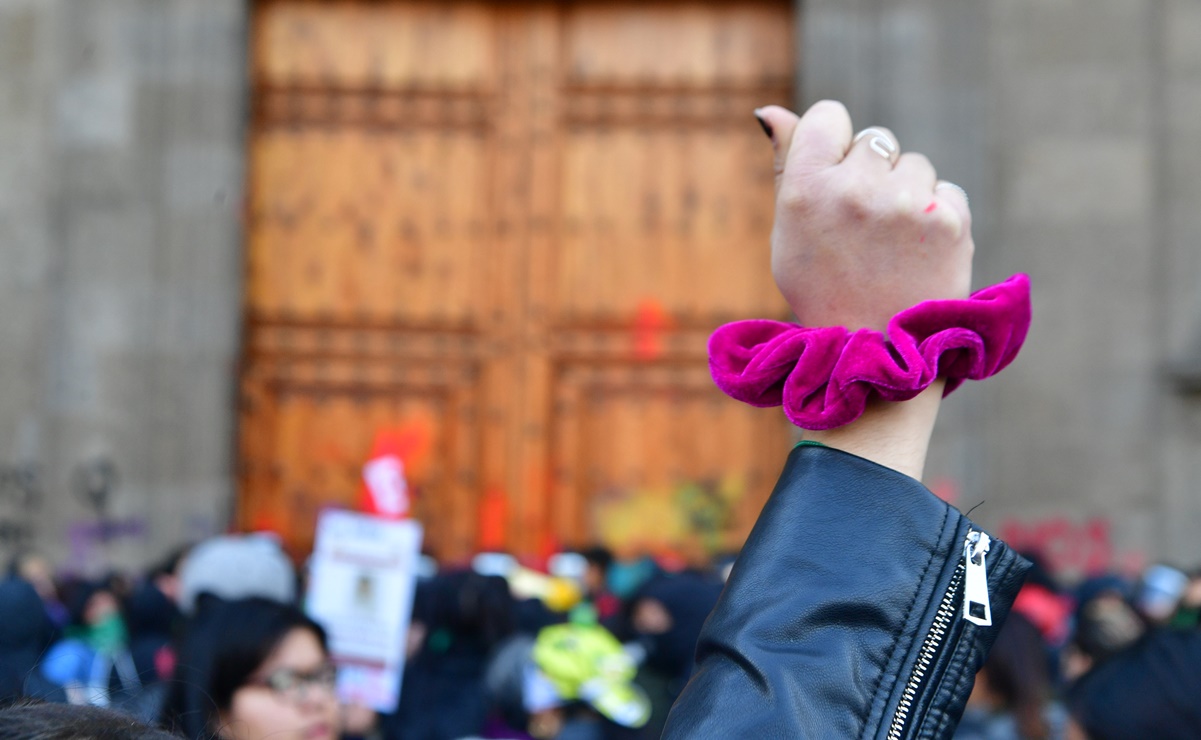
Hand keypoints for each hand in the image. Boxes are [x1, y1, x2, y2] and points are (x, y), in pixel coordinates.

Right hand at [754, 101, 976, 479]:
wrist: (874, 353)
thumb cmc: (823, 287)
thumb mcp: (788, 231)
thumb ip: (785, 165)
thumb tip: (768, 112)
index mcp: (804, 190)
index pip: (830, 116)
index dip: (835, 147)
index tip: (836, 185)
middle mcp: (853, 191)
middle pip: (876, 140)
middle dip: (873, 175)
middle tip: (864, 232)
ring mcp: (904, 205)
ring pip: (915, 165)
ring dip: (908, 196)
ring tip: (892, 247)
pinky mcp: (949, 221)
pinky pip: (946, 190)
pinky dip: (938, 216)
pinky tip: (918, 254)